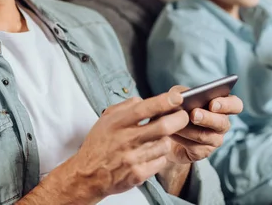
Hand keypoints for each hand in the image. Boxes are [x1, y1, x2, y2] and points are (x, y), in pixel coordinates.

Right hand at [56, 91, 189, 201]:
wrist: (88, 175)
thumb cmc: (99, 144)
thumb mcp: (106, 119)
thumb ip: (126, 107)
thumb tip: (145, 100)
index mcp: (118, 123)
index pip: (145, 109)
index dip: (164, 102)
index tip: (178, 97)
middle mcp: (126, 140)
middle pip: (163, 127)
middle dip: (179, 119)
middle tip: (183, 116)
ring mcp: (133, 159)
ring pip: (165, 145)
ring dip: (166, 140)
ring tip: (158, 139)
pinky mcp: (138, 174)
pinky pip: (161, 162)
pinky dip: (160, 157)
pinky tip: (151, 155)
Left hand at [166, 86, 242, 164]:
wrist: (167, 132)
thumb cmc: (177, 109)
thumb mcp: (178, 97)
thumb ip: (180, 93)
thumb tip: (180, 97)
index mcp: (221, 106)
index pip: (235, 105)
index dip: (227, 105)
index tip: (213, 104)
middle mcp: (222, 124)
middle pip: (223, 122)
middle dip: (208, 118)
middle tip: (194, 114)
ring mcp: (214, 140)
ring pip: (205, 136)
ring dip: (189, 128)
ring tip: (176, 122)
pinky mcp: (202, 153)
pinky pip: (194, 147)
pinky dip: (181, 138)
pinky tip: (172, 132)